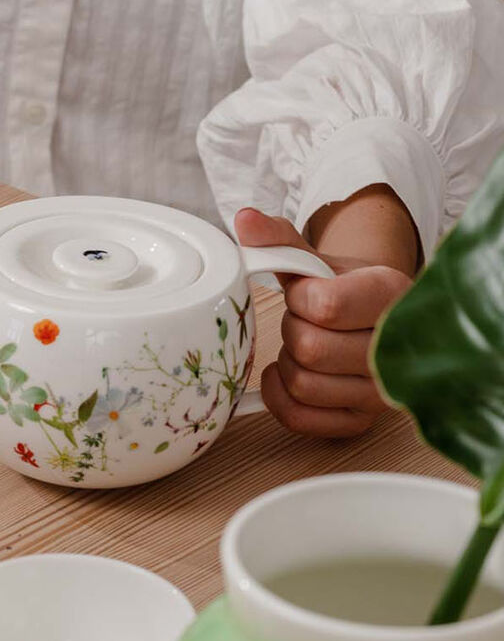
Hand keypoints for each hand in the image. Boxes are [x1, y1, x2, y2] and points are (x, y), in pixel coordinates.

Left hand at [234, 203, 414, 437]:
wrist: (374, 319)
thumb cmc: (343, 289)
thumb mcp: (316, 259)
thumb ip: (279, 239)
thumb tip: (244, 219)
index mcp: (391, 296)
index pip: (326, 306)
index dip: (300, 299)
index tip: (306, 293)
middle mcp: (396, 349)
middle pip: (310, 348)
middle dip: (293, 330)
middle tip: (305, 321)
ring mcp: (381, 392)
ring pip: (303, 384)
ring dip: (288, 362)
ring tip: (305, 345)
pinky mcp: (360, 421)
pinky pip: (299, 417)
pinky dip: (280, 396)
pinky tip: (289, 375)